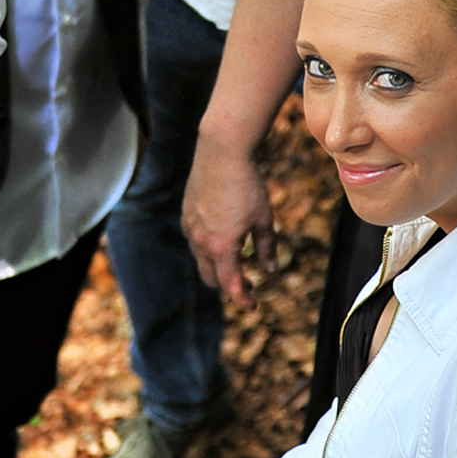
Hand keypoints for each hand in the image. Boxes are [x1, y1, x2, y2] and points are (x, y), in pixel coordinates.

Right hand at [183, 133, 274, 306]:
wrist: (221, 152)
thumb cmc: (246, 184)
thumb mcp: (263, 218)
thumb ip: (266, 246)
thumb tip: (270, 268)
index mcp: (222, 247)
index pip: (230, 285)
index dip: (243, 299)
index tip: (253, 305)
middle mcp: (201, 242)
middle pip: (211, 278)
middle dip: (229, 285)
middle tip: (249, 281)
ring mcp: (190, 227)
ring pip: (201, 260)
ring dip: (218, 266)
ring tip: (237, 257)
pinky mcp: (186, 214)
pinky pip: (195, 240)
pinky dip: (208, 247)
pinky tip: (223, 235)